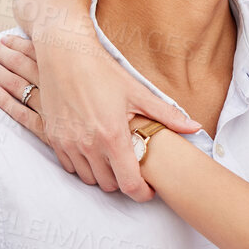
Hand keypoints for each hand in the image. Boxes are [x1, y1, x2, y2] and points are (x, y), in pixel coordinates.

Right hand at [0, 31, 200, 200]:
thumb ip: (167, 115)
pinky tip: (93, 150)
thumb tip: (195, 127)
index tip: (149, 190)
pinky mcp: (53, 138)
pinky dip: (83, 165)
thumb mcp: (137, 92)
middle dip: (124, 181)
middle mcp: (88, 145)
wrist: (64, 53)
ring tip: (114, 159)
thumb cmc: (102, 71)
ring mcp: (68, 143)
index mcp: (113, 136)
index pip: (129, 185)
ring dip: (103, 175)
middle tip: (133, 168)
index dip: (142, 194)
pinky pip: (70, 166)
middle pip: (110, 186)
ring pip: (89, 179)